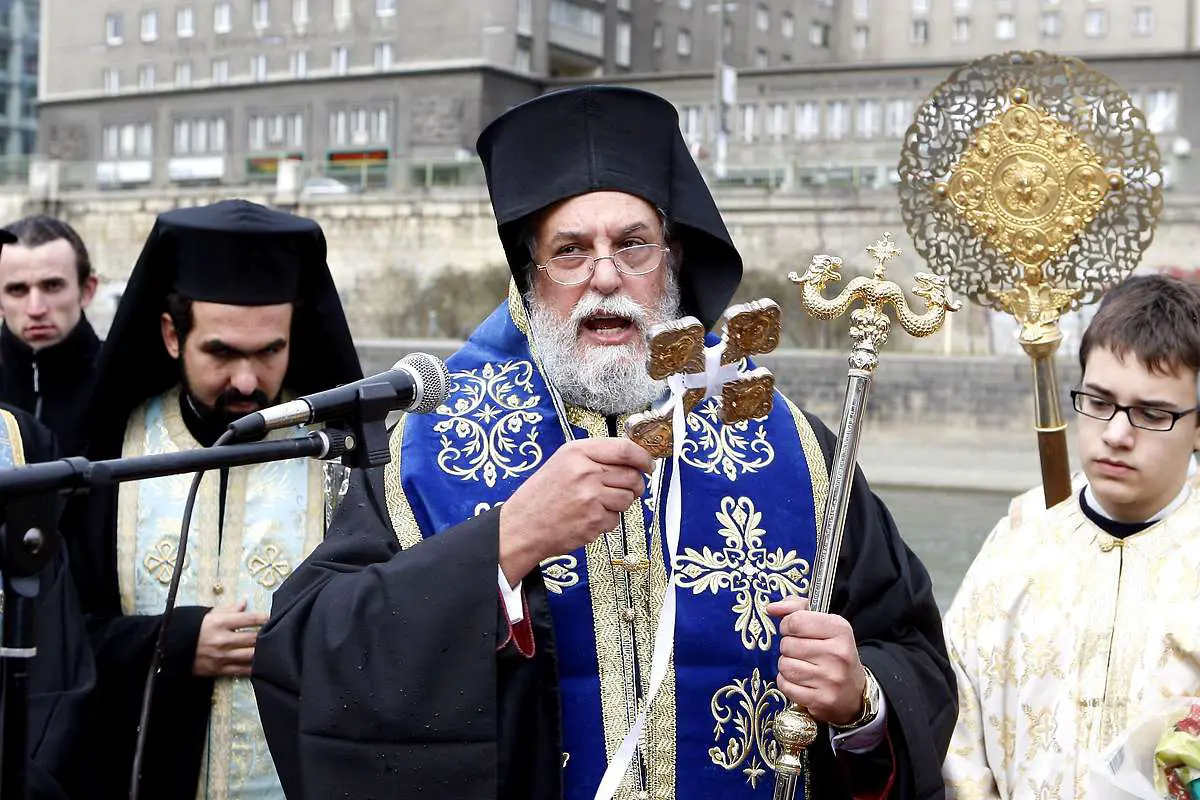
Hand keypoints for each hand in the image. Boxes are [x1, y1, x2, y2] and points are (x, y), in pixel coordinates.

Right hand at [192, 600, 269, 677]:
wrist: (171, 649)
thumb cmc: (192, 628)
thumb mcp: (209, 614)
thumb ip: (229, 609)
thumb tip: (245, 602)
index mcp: (220, 623)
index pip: (250, 619)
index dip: (265, 617)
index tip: (273, 617)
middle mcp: (222, 640)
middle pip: (253, 638)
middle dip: (266, 636)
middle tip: (275, 633)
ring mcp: (221, 656)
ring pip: (250, 655)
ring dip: (262, 652)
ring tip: (271, 648)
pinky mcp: (218, 670)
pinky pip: (241, 670)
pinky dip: (253, 667)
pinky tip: (261, 663)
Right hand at [499, 438, 652, 583]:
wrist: (521, 526)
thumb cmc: (541, 495)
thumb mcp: (562, 462)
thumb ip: (594, 457)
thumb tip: (631, 458)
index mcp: (577, 452)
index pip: (625, 449)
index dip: (643, 457)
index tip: (648, 464)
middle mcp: (585, 472)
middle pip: (632, 475)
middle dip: (636, 484)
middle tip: (627, 488)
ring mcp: (590, 498)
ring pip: (628, 498)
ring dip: (620, 503)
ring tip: (598, 504)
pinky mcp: (593, 521)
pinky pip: (616, 519)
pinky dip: (607, 520)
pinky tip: (588, 518)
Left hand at [767, 597, 865, 725]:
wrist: (853, 693)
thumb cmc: (833, 653)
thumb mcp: (824, 624)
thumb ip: (796, 608)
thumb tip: (772, 608)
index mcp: (840, 629)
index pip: (796, 621)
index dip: (787, 625)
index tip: (793, 630)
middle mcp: (838, 654)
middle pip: (787, 644)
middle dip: (788, 647)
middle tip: (801, 652)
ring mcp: (830, 679)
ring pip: (785, 665)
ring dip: (787, 666)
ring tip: (801, 666)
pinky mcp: (821, 699)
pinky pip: (785, 686)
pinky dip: (787, 683)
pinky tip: (801, 682)